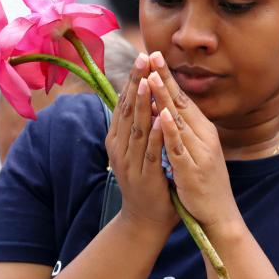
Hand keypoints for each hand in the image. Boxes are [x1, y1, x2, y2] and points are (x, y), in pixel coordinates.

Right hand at [106, 52, 176, 228]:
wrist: (144, 220)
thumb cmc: (145, 182)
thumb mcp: (136, 151)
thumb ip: (135, 128)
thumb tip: (135, 98)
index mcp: (117, 141)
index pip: (124, 104)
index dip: (132, 80)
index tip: (141, 57)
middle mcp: (120, 149)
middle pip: (128, 110)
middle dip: (136, 83)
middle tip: (143, 58)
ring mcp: (131, 163)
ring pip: (137, 128)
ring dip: (142, 103)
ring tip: (148, 79)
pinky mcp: (145, 176)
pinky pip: (151, 151)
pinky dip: (156, 133)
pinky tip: (161, 117)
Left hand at [145, 51, 241, 230]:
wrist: (219, 214)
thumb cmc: (204, 182)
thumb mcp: (197, 150)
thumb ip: (185, 130)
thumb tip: (166, 108)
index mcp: (203, 131)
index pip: (183, 98)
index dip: (167, 77)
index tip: (154, 56)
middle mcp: (204, 137)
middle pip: (181, 103)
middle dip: (164, 78)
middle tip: (151, 55)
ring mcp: (199, 152)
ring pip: (178, 120)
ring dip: (164, 98)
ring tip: (151, 77)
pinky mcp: (192, 170)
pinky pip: (179, 147)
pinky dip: (170, 130)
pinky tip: (162, 116)